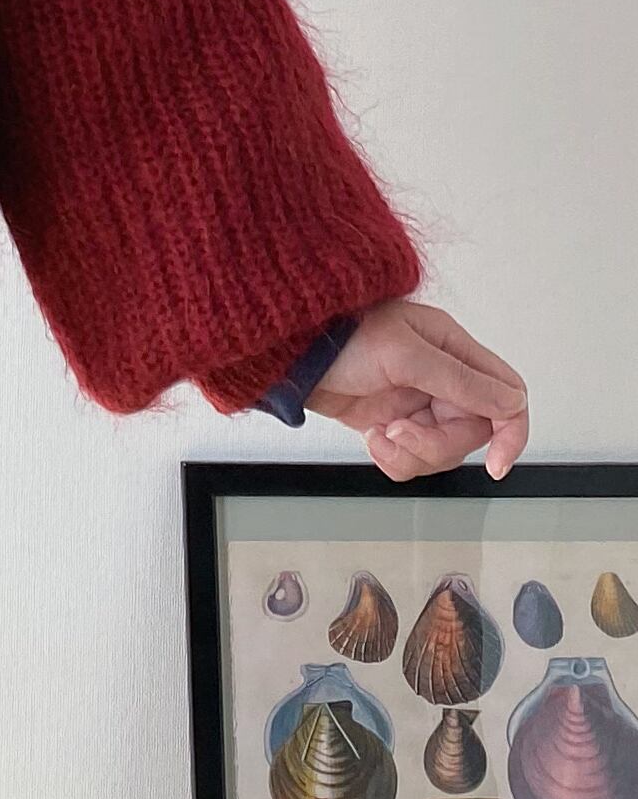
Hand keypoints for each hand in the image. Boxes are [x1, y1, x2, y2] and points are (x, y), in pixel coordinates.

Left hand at [307, 301, 529, 481]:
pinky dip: (393, 458)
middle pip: (471, 432)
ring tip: (379, 433)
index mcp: (450, 348)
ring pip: (441, 449)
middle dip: (437, 443)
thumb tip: (512, 403)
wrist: (287, 353)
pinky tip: (371, 438)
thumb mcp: (402, 354)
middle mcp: (439, 375)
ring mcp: (414, 400)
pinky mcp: (390, 421)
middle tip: (400, 431)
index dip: (510, 431)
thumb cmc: (337, 335)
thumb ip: (459, 380)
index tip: (497, 463)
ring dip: (411, 452)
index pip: (506, 394)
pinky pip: (411, 456)